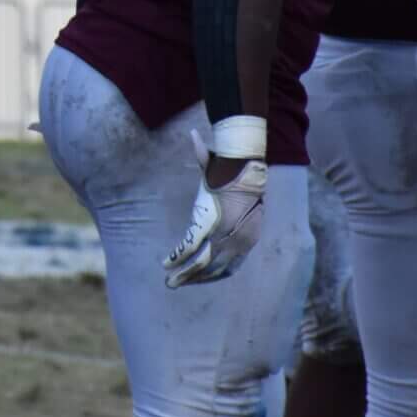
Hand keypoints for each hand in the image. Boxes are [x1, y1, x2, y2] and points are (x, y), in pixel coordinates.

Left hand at [165, 153, 268, 287]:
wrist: (253, 177)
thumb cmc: (224, 171)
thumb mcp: (211, 164)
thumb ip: (200, 152)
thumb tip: (193, 133)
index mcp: (215, 217)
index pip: (192, 244)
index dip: (177, 257)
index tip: (163, 264)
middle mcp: (228, 233)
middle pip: (203, 262)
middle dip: (184, 274)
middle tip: (167, 283)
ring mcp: (240, 241)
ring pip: (218, 268)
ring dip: (199, 278)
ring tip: (181, 282)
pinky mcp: (247, 245)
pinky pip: (232, 266)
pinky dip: (217, 274)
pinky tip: (203, 279)